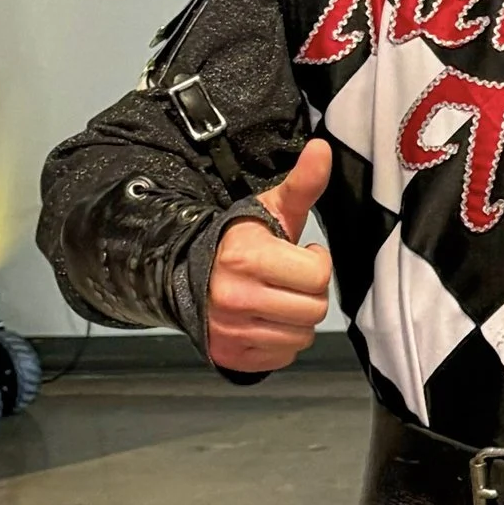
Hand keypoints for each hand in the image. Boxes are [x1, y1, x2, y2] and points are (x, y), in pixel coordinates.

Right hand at [203, 139, 332, 370]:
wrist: (181, 273)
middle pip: (314, 309)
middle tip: (289, 279)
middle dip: (309, 292)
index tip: (300, 253)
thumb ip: (302, 185)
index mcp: (246, 257)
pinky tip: (265, 319)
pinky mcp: (230, 355)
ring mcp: (231, 331)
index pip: (317, 275)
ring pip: (301, 335)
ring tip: (276, 298)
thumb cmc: (234, 242)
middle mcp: (236, 297)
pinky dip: (281, 341)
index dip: (315, 262)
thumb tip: (322, 149)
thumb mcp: (268, 211)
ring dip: (296, 318)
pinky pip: (283, 356)